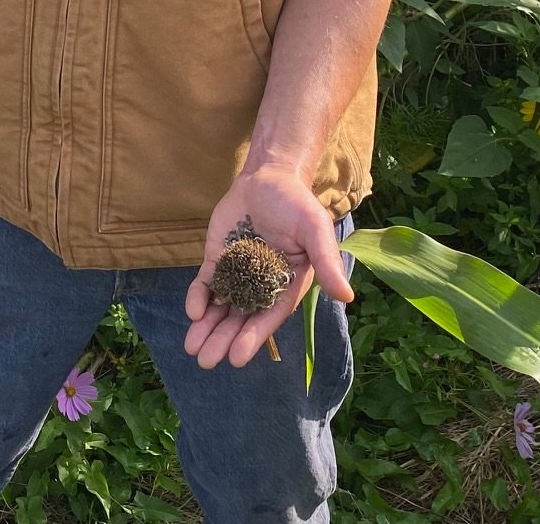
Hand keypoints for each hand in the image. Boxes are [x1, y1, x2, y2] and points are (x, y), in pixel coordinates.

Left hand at [182, 163, 353, 369]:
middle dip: (223, 339)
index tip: (237, 358)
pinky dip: (199, 297)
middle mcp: (262, 286)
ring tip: (193, 349)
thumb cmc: (296, 205)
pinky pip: (207, 283)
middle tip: (206, 361)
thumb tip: (347, 297)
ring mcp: (238, 274)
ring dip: (208, 328)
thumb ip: (327, 262)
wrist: (268, 177)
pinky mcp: (219, 260)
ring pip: (222, 306)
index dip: (254, 337)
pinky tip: (192, 312)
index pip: (269, 316)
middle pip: (241, 318)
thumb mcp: (314, 230)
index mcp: (288, 285)